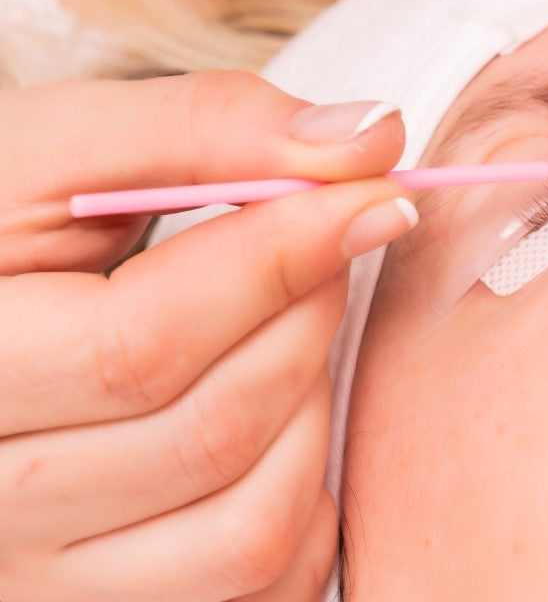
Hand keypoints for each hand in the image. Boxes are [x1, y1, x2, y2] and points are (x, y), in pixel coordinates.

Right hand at [0, 72, 413, 601]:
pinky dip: (306, 495)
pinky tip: (275, 414)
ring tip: (286, 326)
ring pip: (247, 524)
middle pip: (210, 433)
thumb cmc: (5, 229)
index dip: (282, 261)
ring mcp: (44, 582)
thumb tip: (372, 140)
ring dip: (309, 406)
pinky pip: (261, 582)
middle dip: (304, 320)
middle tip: (326, 247)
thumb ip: (205, 128)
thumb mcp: (61, 153)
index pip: (144, 344)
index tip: (374, 198)